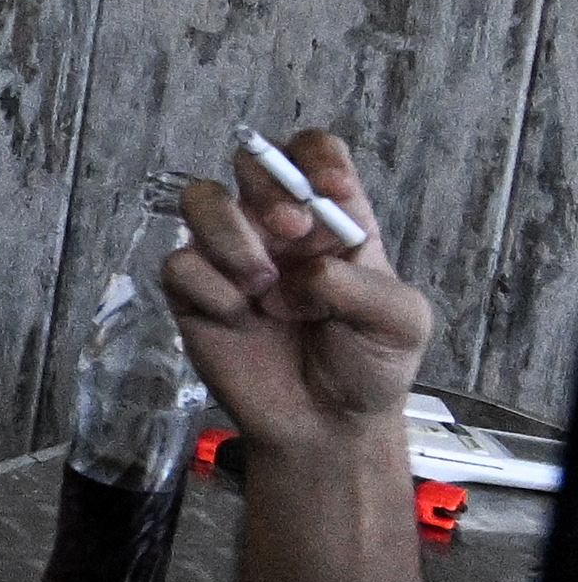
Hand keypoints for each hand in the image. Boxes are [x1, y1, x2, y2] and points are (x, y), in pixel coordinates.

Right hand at [162, 139, 429, 455]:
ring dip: (229, 234)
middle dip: (269, 187)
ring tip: (261, 286)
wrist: (326, 428)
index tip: (329, 191)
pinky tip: (237, 318)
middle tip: (292, 231)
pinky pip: (179, 263)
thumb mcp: (401, 324)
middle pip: (252, 161)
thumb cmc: (370, 367)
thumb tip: (304, 271)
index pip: (314, 153)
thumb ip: (362, 284)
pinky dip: (209, 288)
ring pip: (200, 198)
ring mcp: (231, 256)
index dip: (315, 158)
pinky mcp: (194, 292)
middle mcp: (278, 229)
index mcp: (334, 221)